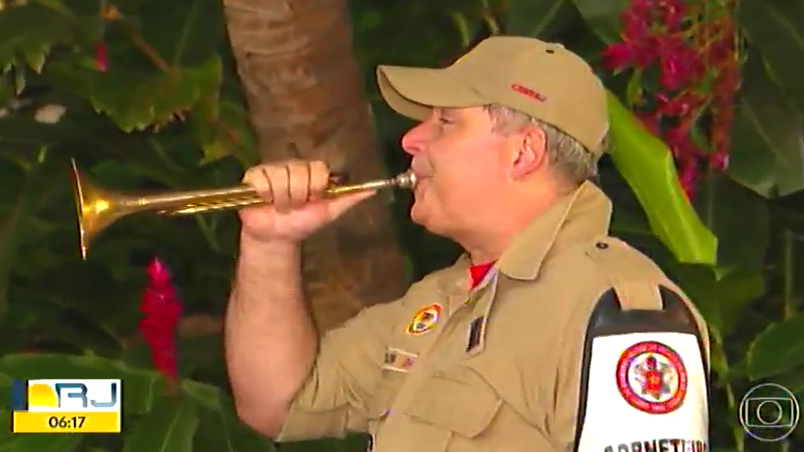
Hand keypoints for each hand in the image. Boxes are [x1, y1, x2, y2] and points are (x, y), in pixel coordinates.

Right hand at [238, 160, 374, 242]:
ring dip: (281, 199)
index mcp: (311, 171)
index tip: (312, 200)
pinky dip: (265, 195)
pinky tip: (265, 202)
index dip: (315, 187)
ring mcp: (273, 168)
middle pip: (298, 171)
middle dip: (298, 196)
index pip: (318, 169)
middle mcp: (293, 165)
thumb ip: (349, 199)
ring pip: (280, 176)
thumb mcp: (329, 212)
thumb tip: (374, 190)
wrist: (277, 237)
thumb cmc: (303, 222)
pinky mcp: (254, 175)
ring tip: (280, 207)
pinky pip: (262, 179)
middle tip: (294, 207)